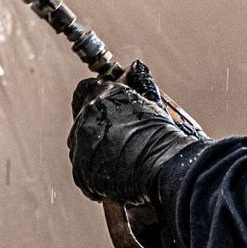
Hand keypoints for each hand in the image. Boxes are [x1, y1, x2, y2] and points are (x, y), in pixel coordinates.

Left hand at [67, 69, 206, 204]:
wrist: (164, 163)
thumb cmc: (164, 134)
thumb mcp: (151, 101)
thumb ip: (136, 85)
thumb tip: (135, 68)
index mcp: (102, 96)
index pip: (84, 91)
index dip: (93, 100)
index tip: (101, 111)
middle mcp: (86, 118)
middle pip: (82, 122)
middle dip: (96, 131)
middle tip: (117, 143)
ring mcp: (82, 146)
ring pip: (81, 149)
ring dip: (96, 154)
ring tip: (120, 164)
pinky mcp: (82, 172)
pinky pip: (84, 174)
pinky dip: (97, 178)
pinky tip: (116, 179)